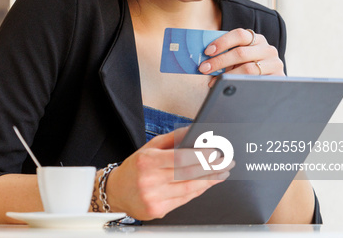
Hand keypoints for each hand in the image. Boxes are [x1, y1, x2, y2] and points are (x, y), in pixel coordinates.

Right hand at [105, 127, 230, 219]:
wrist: (116, 192)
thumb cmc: (134, 168)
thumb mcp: (148, 147)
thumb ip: (172, 139)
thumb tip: (193, 132)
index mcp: (146, 161)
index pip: (179, 158)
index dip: (201, 156)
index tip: (217, 152)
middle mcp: (149, 180)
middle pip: (188, 174)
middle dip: (211, 167)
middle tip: (227, 161)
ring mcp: (154, 197)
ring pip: (189, 188)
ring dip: (210, 180)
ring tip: (222, 172)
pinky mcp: (158, 210)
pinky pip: (185, 199)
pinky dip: (198, 190)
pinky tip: (207, 183)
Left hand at [199, 28, 284, 84]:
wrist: (268, 84)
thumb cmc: (246, 67)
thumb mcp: (237, 58)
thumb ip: (225, 54)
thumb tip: (204, 60)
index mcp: (256, 39)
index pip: (239, 34)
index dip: (222, 42)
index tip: (207, 52)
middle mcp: (267, 49)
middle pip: (241, 53)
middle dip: (219, 61)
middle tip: (203, 68)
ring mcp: (274, 63)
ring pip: (248, 69)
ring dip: (226, 76)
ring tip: (213, 81)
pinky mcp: (278, 78)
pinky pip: (255, 82)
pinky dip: (239, 84)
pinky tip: (228, 87)